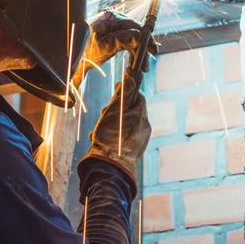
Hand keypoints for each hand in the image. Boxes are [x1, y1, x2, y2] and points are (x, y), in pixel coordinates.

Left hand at [72, 11, 157, 86]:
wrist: (67, 58)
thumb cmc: (81, 51)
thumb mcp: (102, 47)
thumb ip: (120, 40)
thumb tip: (139, 35)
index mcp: (111, 18)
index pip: (134, 26)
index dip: (145, 39)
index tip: (153, 51)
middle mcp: (112, 20)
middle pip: (134, 33)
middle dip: (142, 49)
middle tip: (145, 66)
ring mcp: (111, 28)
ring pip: (131, 39)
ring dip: (137, 53)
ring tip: (140, 69)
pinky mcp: (109, 36)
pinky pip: (125, 43)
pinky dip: (130, 53)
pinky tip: (133, 63)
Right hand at [77, 73, 150, 198]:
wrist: (110, 167)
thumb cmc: (110, 137)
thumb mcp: (114, 111)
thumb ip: (123, 94)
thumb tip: (132, 76)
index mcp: (141, 116)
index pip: (138, 96)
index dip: (126, 91)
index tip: (115, 91)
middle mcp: (144, 128)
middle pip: (131, 111)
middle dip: (116, 109)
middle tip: (104, 113)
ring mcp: (139, 140)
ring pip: (125, 125)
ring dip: (113, 123)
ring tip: (99, 129)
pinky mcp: (133, 151)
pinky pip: (123, 138)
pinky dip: (113, 135)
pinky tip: (100, 140)